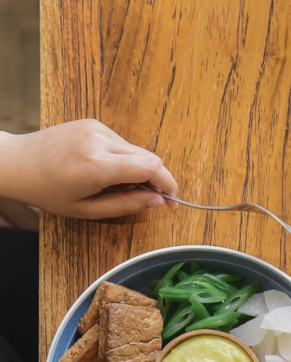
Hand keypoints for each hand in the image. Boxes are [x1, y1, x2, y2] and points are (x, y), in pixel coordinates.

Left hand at [0, 119, 178, 218]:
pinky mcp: (94, 123)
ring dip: (140, 170)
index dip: (169, 185)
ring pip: (138, 151)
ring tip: (120, 186)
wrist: (17, 162)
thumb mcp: (87, 209)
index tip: (172, 202)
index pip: (151, 168)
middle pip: (150, 158)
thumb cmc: (48, 191)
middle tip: (152, 199)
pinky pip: (123, 144)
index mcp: (97, 165)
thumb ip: (127, 205)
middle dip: (157, 180)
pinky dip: (125, 159)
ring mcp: (96, 128)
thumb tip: (159, 201)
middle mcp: (99, 141)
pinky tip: (108, 171)